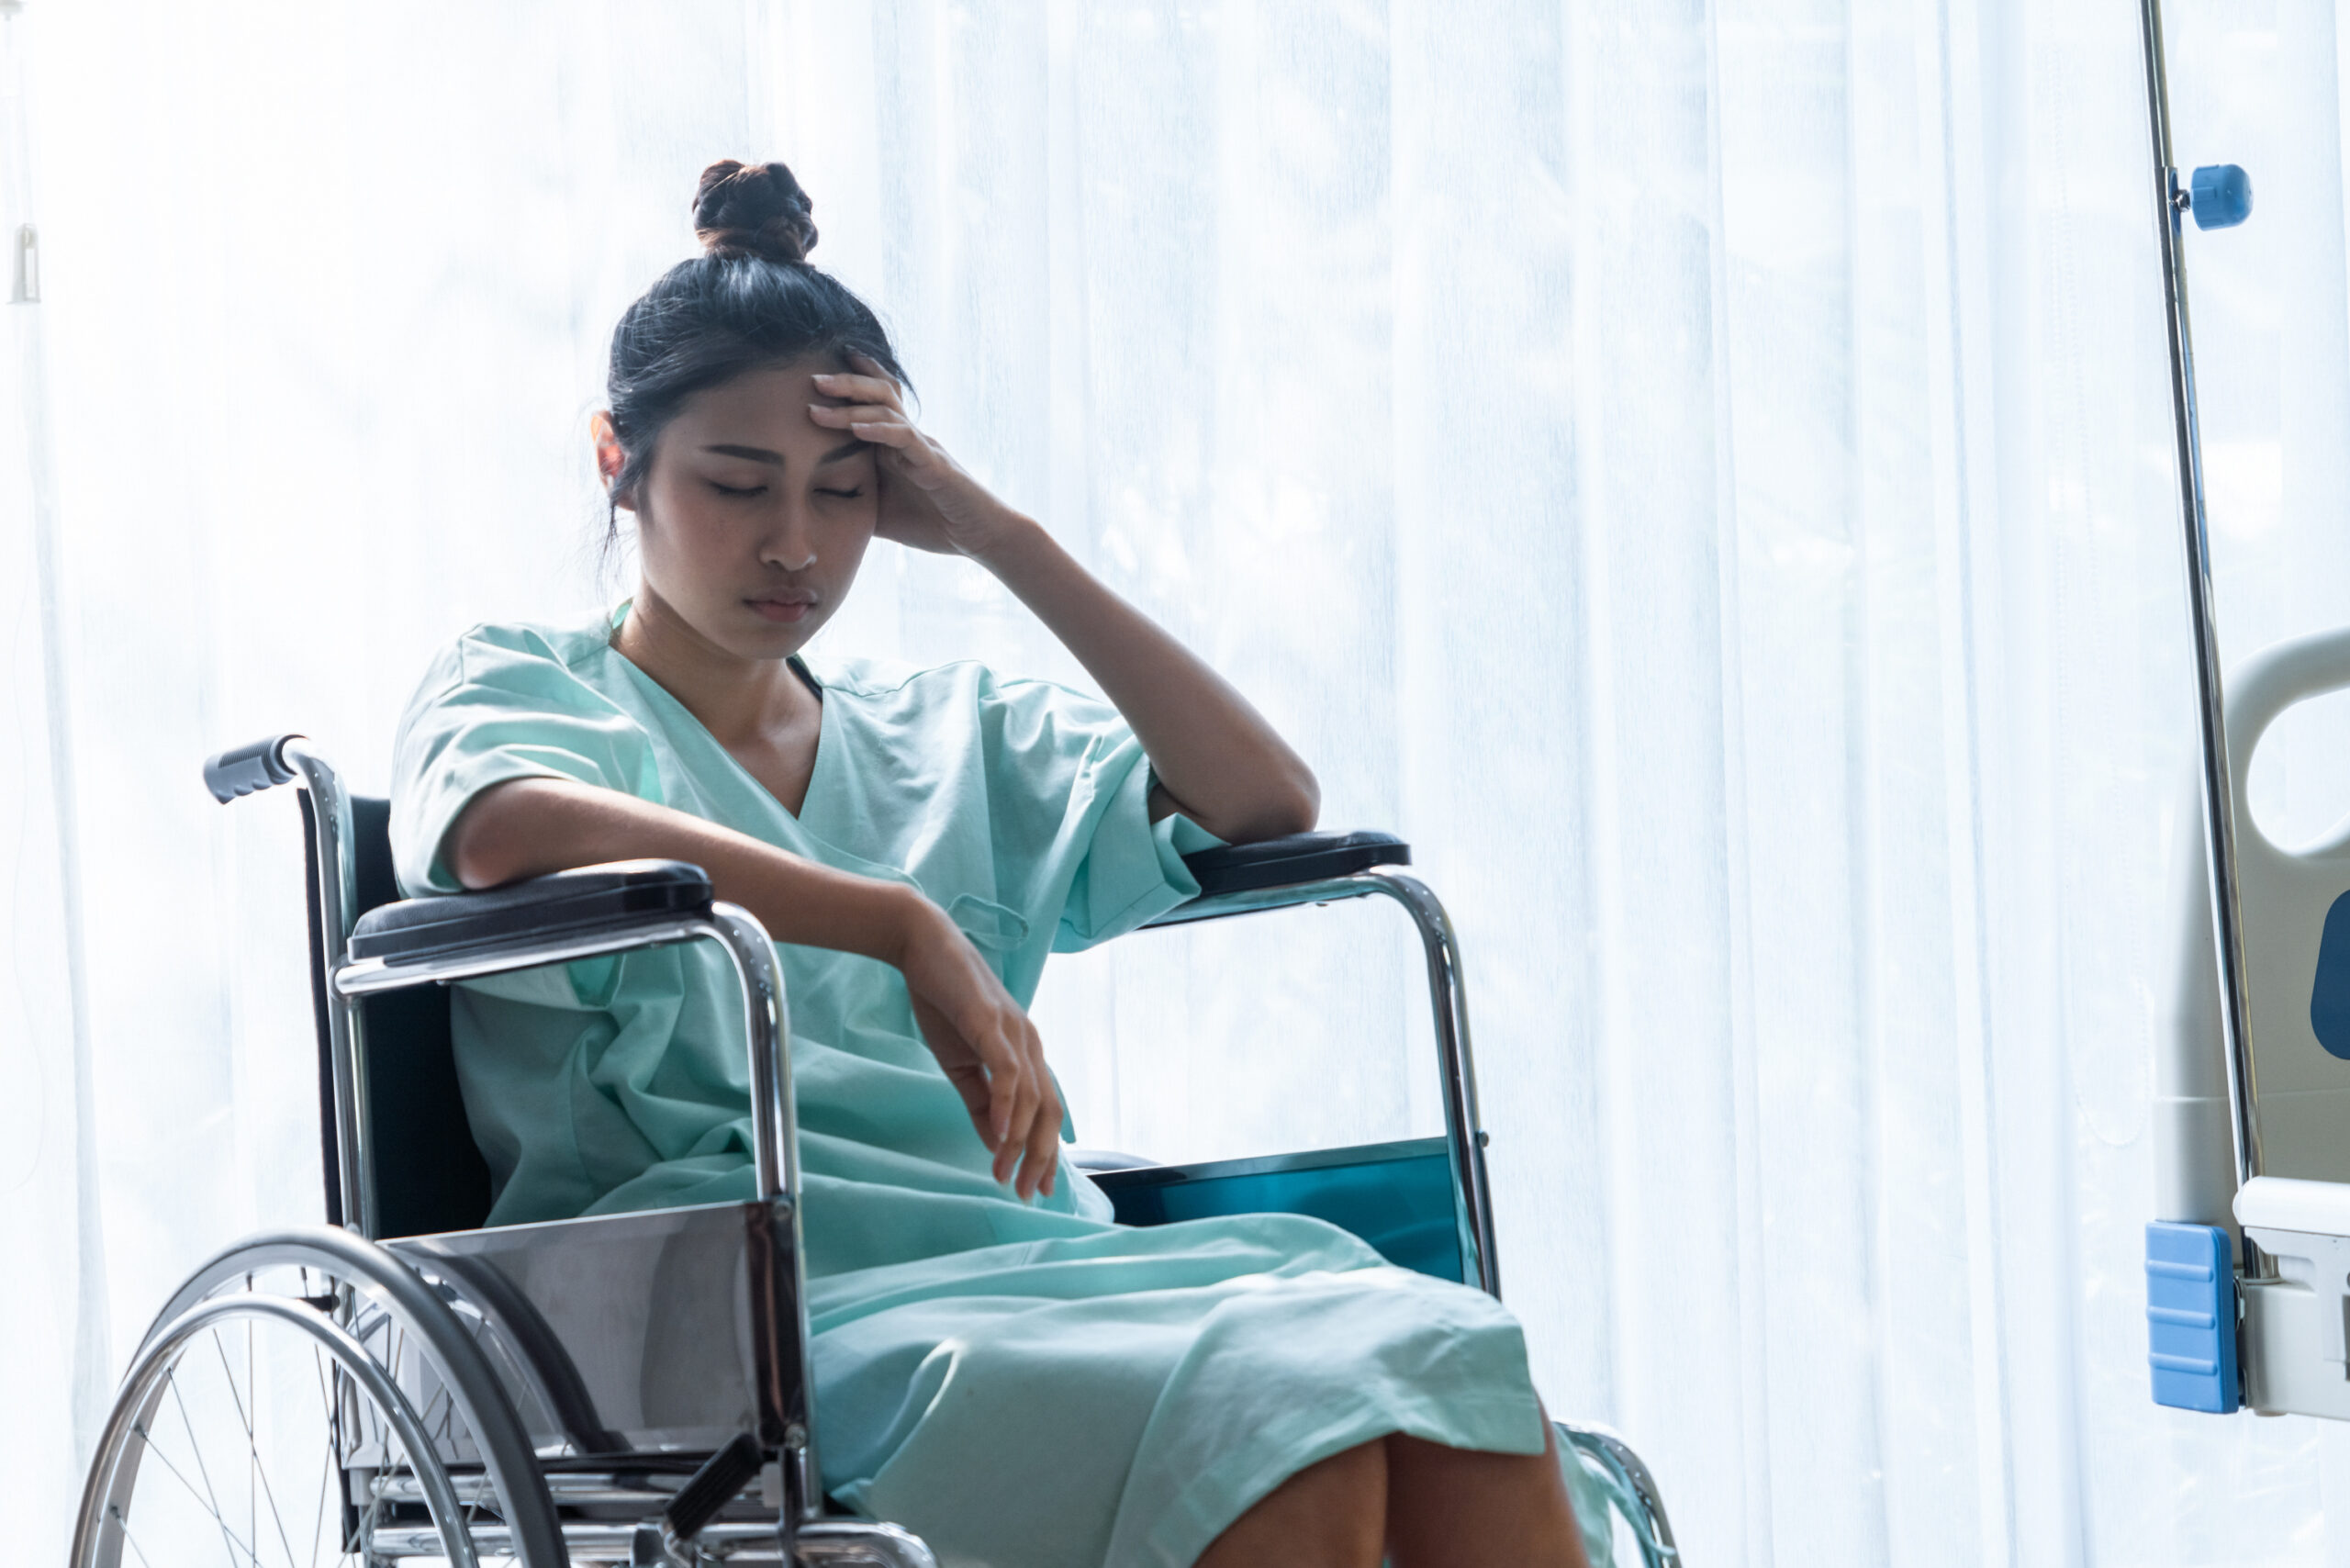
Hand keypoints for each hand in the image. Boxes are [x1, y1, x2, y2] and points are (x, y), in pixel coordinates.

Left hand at [809, 353, 1031, 561]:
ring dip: (851, 404)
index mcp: (897, 446)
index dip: (854, 379)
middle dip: (845, 383)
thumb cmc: (935, 524)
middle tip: (812, 379)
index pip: (877, 400)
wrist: (980, 539)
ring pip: (888, 409)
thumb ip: (854, 502)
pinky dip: (879, 429)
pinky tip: (856, 428)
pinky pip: (905, 438)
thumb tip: (814, 507)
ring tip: (818, 403)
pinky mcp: (934, 464)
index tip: (820, 369)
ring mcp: (923, 447)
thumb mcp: (880, 514)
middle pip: (879, 393)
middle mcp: (911, 439)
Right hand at [889, 896, 1061, 1199]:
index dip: (1046, 1151)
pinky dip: (1008, 1104)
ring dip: (1020, 1141)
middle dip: (1040, 1156)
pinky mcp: (990, 1021)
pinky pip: (1007, 1069)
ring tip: (1006, 1173)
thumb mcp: (962, 1064)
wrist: (923, 948)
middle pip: (1049, 1110)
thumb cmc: (945, 1003)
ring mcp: (1013, 1031)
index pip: (1047, 1110)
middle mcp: (1030, 1043)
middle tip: (1026, 1193)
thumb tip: (996, 1144)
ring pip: (1031, 1097)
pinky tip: (1002, 1134)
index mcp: (1026, 1053)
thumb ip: (981, 1103)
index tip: (1037, 1187)